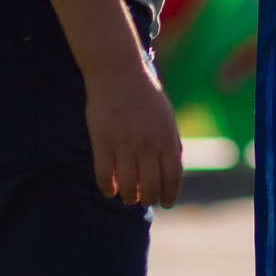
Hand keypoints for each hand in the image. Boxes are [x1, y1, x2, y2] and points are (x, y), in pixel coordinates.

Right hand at [85, 58, 183, 207]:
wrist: (119, 73)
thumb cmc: (145, 96)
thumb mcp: (166, 118)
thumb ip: (171, 144)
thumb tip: (172, 174)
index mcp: (167, 138)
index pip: (173, 177)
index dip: (170, 195)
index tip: (166, 203)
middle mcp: (148, 144)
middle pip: (151, 187)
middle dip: (149, 199)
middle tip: (145, 200)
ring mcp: (124, 145)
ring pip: (128, 187)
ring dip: (129, 198)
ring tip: (128, 197)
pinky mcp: (102, 143)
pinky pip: (105, 177)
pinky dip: (108, 189)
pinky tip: (111, 190)